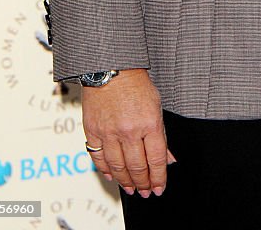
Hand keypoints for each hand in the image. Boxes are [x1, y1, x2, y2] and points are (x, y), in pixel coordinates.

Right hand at [82, 68, 175, 196]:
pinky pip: (98, 158)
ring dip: (125, 181)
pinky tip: (112, 176)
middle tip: (145, 192)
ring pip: (118, 167)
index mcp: (149, 123)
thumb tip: (167, 158)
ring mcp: (109, 133)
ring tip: (131, 188)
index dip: (159, 178)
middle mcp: (129, 131)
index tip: (159, 187)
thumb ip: (161, 134)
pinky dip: (105, 170)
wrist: (110, 67)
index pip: (156, 160)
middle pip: (137, 168)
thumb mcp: (156, 104)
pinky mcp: (92, 131)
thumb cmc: (135, 82)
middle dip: (143, 184)